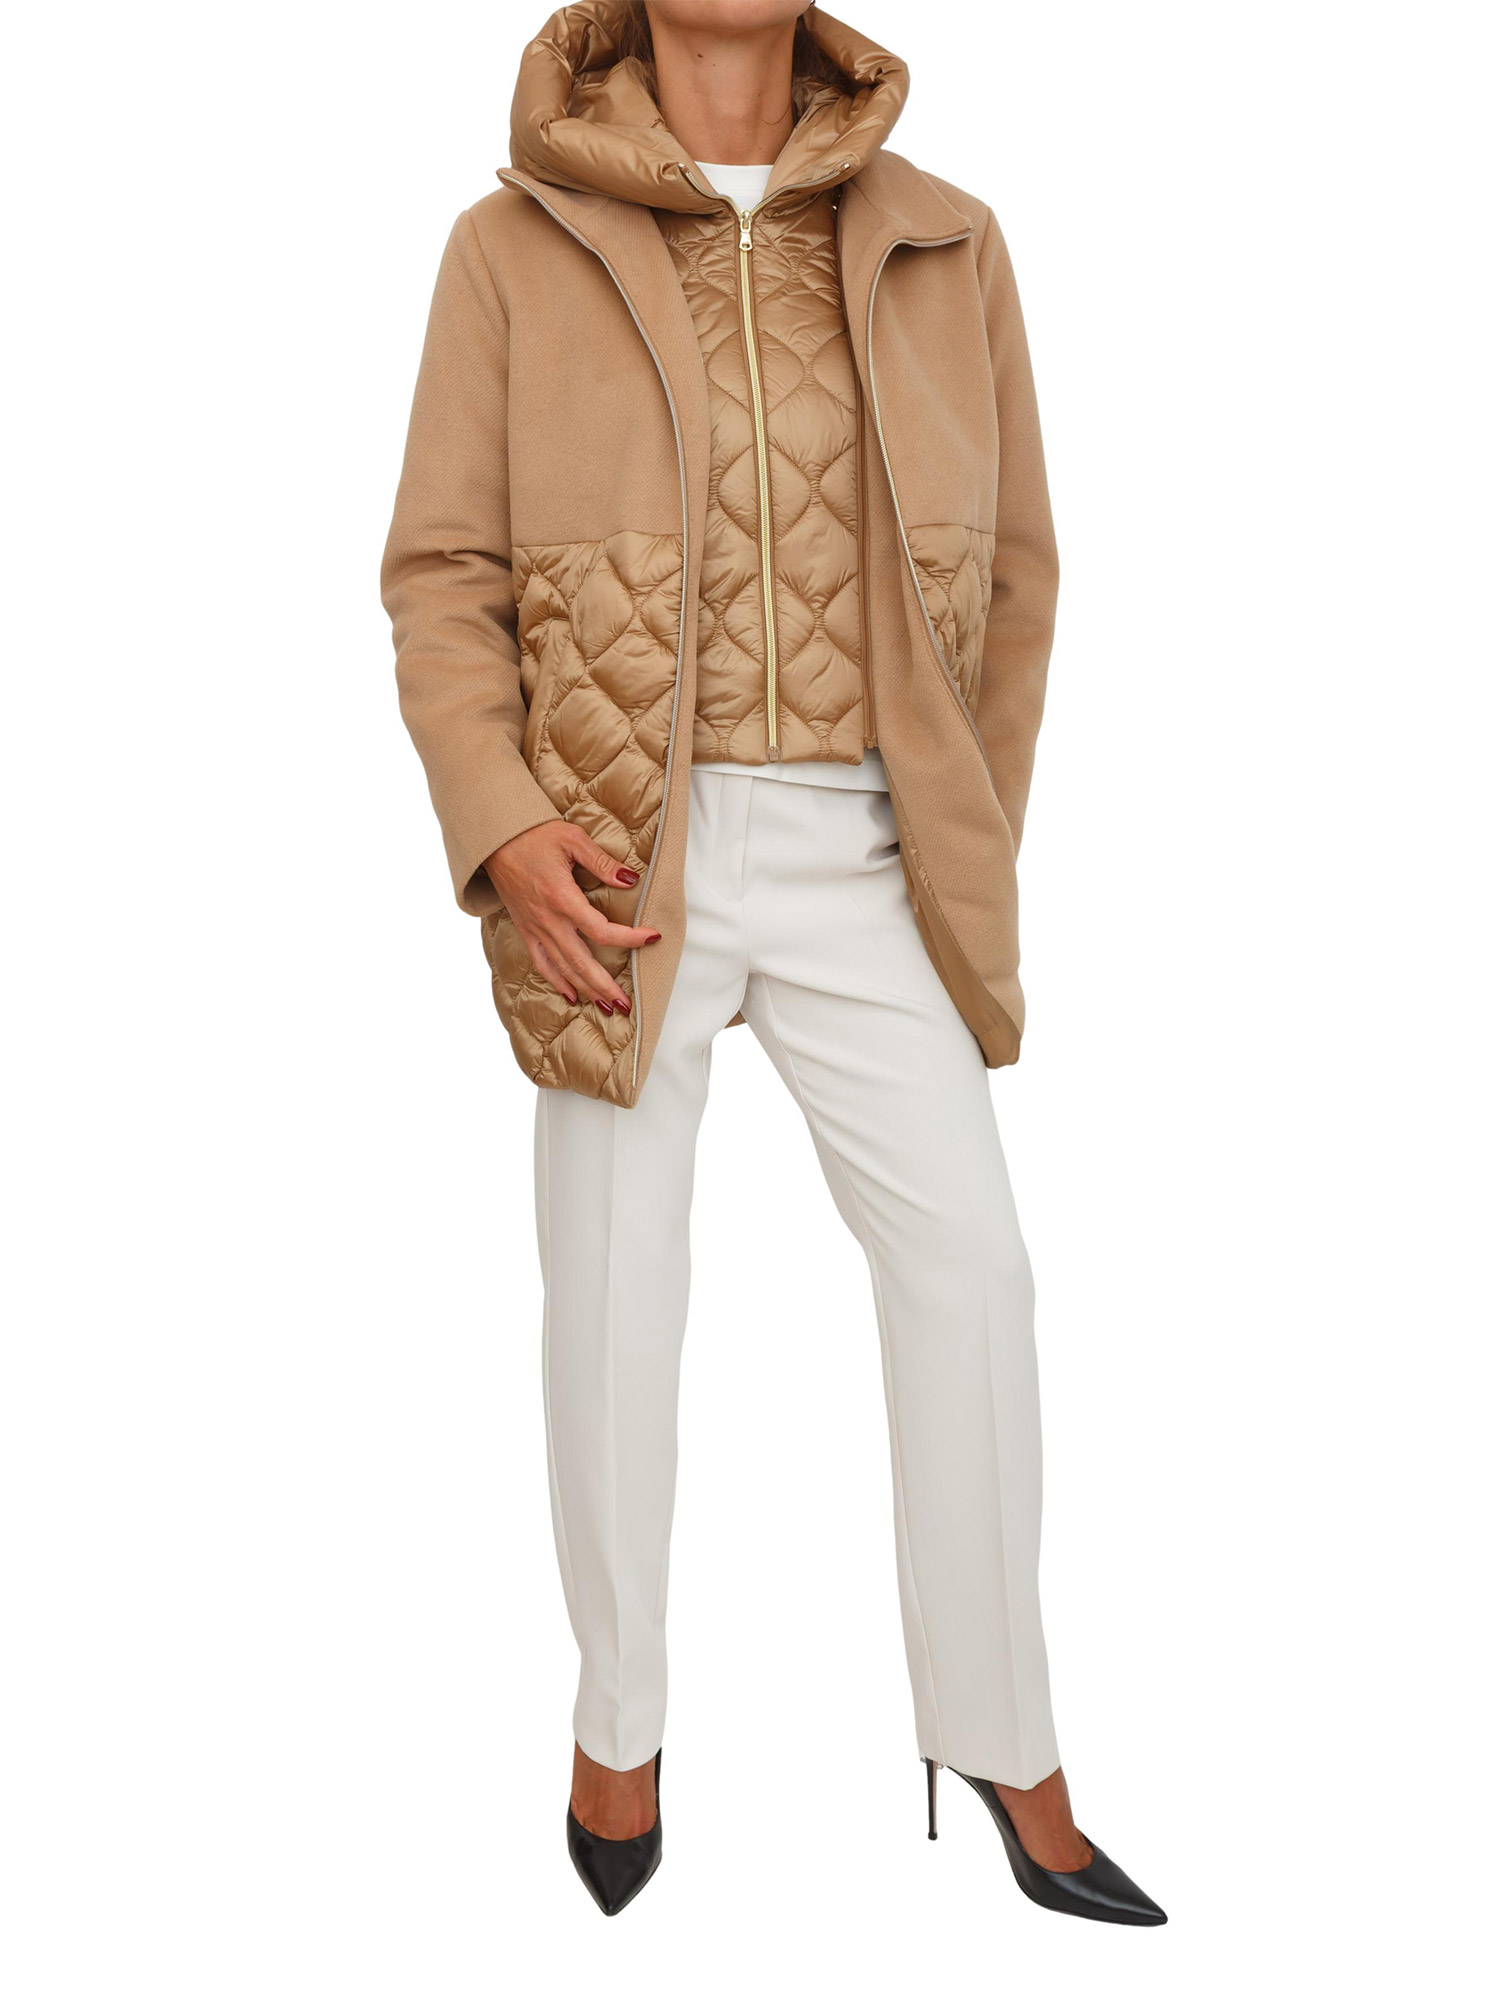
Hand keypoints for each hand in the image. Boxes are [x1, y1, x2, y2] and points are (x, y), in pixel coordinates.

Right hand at [483, 821, 660, 1013]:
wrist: (495, 839)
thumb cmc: (534, 835)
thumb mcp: (572, 840)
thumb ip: (602, 862)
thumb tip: (630, 879)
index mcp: (561, 897)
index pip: (601, 929)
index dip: (629, 938)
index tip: (652, 937)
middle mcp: (548, 919)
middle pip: (581, 962)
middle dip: (604, 985)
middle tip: (625, 1004)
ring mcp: (535, 928)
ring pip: (563, 968)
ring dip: (585, 989)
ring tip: (605, 1006)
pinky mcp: (525, 929)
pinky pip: (541, 962)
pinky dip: (556, 980)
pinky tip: (570, 994)